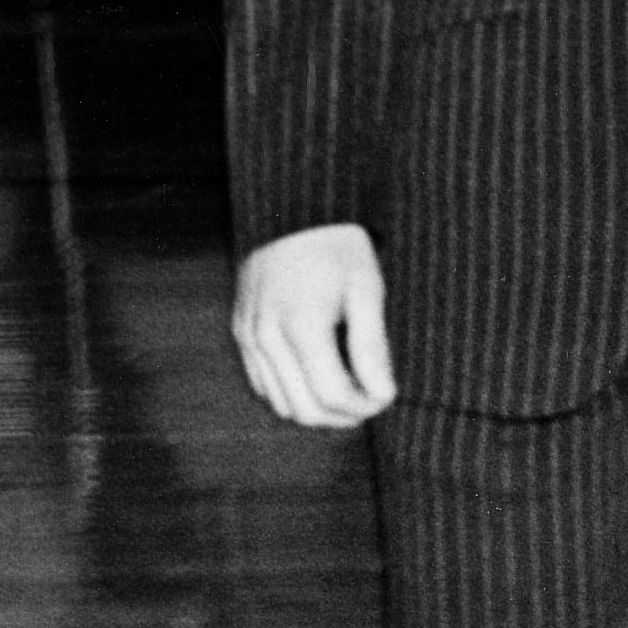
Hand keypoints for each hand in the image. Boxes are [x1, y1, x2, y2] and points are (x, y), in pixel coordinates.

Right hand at [233, 223, 395, 429]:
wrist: (292, 211)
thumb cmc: (338, 248)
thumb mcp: (366, 290)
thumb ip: (371, 347)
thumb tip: (383, 395)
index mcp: (301, 325)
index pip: (333, 395)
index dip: (365, 407)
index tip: (387, 396)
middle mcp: (266, 335)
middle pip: (304, 410)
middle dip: (342, 416)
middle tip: (370, 400)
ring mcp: (248, 335)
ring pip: (280, 405)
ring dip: (317, 409)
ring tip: (349, 390)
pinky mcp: (240, 332)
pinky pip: (262, 385)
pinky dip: (292, 393)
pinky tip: (319, 377)